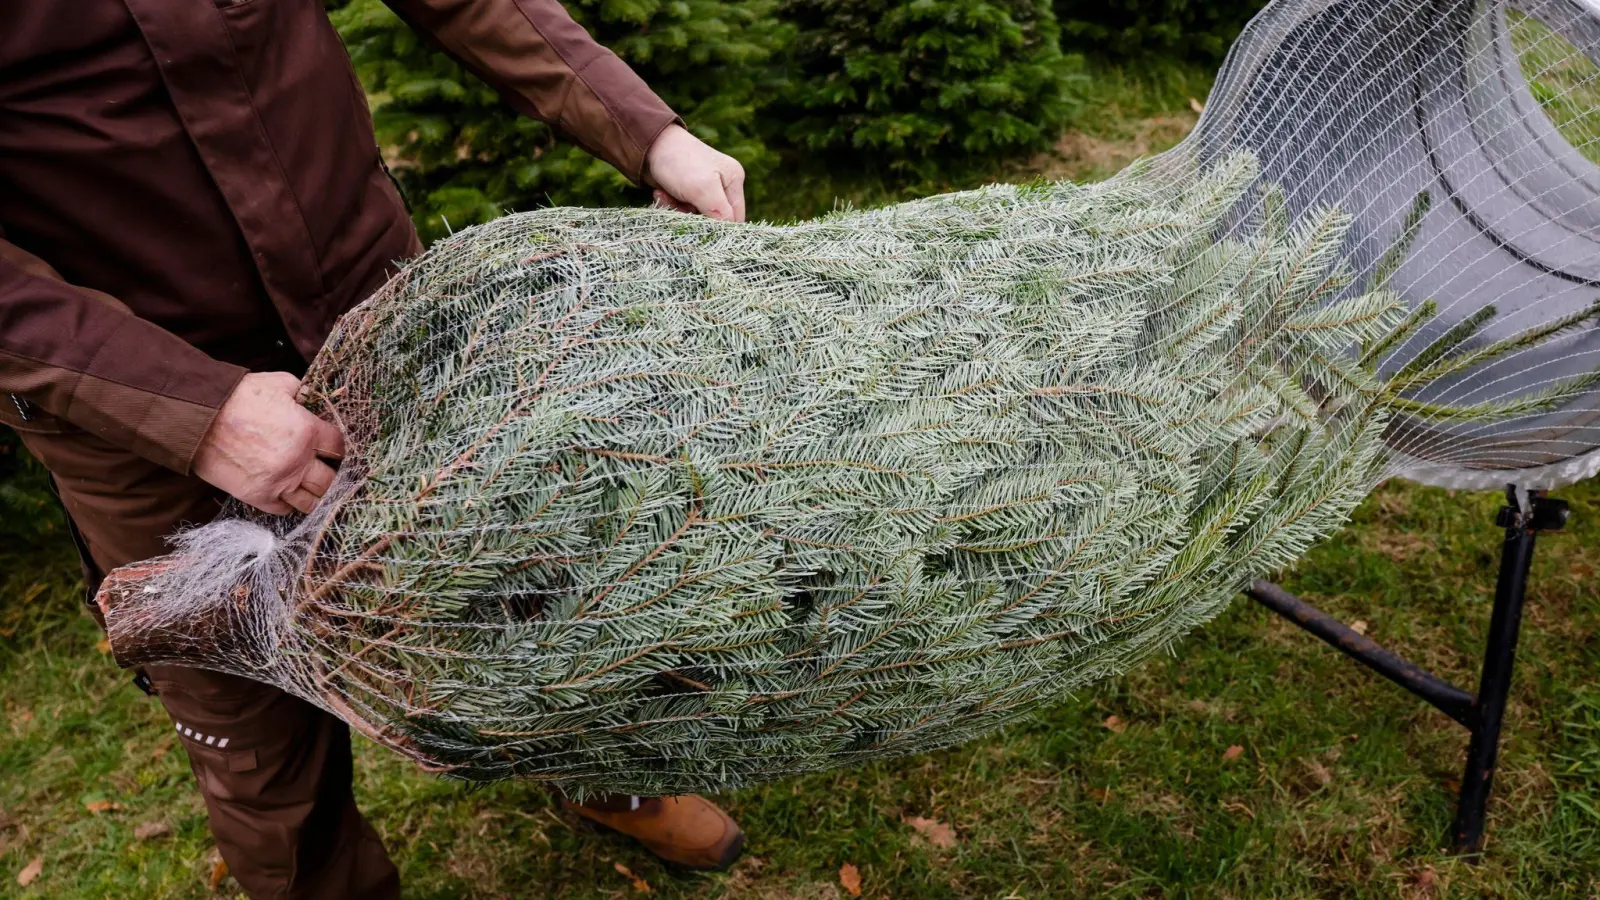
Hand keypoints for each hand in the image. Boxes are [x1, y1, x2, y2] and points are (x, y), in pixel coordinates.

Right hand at [193, 372, 344, 515]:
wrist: (197, 417)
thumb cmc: (237, 397)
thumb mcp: (278, 383)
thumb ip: (302, 393)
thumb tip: (311, 399)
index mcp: (307, 431)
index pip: (338, 447)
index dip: (335, 446)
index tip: (329, 447)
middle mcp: (298, 461)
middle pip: (330, 479)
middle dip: (328, 472)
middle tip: (320, 467)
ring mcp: (279, 482)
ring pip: (311, 501)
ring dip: (312, 493)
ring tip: (306, 484)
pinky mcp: (258, 496)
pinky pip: (284, 509)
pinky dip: (288, 502)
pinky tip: (285, 491)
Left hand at [645, 124, 745, 221]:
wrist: (648, 145)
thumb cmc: (679, 162)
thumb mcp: (703, 188)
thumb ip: (719, 212)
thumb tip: (726, 231)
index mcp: (734, 179)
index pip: (736, 217)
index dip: (720, 228)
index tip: (701, 228)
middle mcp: (722, 184)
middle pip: (715, 218)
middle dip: (695, 218)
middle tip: (678, 207)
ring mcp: (704, 187)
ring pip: (696, 215)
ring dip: (678, 211)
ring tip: (665, 197)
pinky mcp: (687, 190)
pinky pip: (682, 209)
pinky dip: (671, 205)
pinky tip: (661, 194)